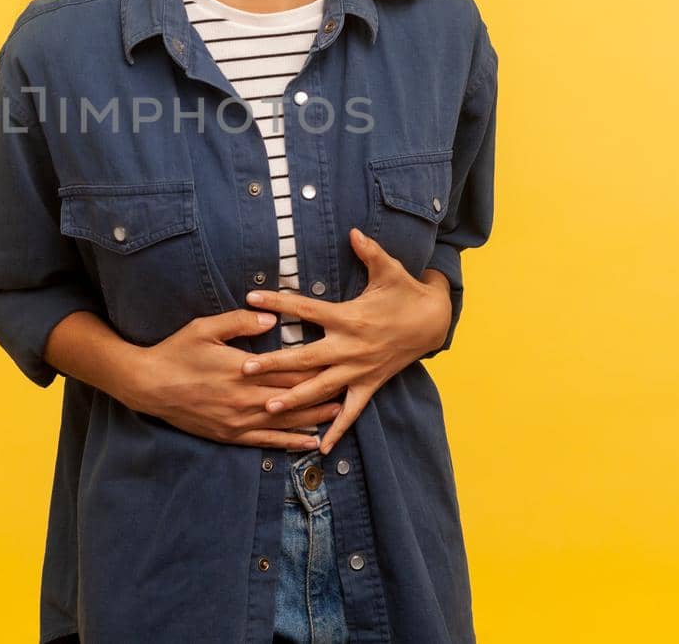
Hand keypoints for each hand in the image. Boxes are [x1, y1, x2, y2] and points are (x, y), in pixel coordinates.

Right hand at [129, 308, 344, 451]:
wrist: (147, 386)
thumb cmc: (176, 352)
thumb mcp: (205, 328)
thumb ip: (239, 322)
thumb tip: (271, 316)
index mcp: (242, 369)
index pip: (288, 368)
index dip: (316, 365)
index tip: (338, 359)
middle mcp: (245, 398)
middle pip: (293, 396)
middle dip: (323, 392)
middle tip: (350, 386)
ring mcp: (238, 420)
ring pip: (285, 421)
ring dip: (314, 417)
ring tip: (340, 414)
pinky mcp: (229, 435)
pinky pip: (266, 441)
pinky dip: (290, 442)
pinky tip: (309, 443)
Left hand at [240, 227, 451, 453]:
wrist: (435, 321)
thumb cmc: (406, 292)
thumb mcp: (390, 269)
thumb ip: (369, 251)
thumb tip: (352, 231)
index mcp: (349, 317)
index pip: (306, 309)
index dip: (279, 303)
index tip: (251, 298)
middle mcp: (350, 347)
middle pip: (305, 358)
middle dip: (273, 364)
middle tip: (243, 369)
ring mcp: (359, 370)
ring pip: (322, 388)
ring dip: (296, 400)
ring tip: (268, 408)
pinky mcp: (370, 385)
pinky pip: (351, 411)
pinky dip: (336, 429)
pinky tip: (318, 447)